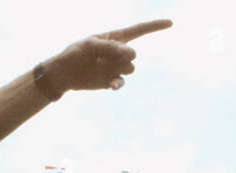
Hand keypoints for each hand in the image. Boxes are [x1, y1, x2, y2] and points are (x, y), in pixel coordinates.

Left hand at [45, 19, 171, 92]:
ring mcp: (116, 67)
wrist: (65, 73)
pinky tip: (111, 85)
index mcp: (115, 37)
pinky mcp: (111, 80)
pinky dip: (118, 83)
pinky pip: (122, 82)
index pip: (139, 30)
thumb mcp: (90, 45)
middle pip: (133, 54)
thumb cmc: (75, 53)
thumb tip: (130, 53)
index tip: (170, 22)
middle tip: (101, 58)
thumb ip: (110, 47)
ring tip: (99, 67)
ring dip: (117, 69)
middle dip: (121, 56)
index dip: (155, 26)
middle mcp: (118, 52)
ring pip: (130, 68)